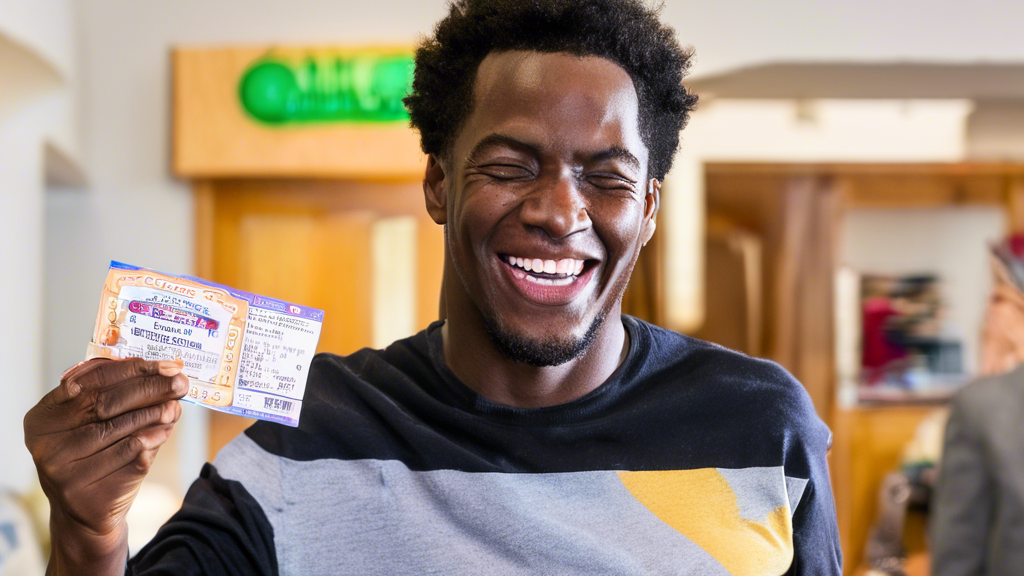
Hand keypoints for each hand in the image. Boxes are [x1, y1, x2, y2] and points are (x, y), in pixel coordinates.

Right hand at [24, 357, 187, 574]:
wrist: (86, 512)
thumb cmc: (96, 457)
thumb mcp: (95, 425)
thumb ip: (120, 399)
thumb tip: (165, 375)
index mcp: (44, 415)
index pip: (92, 382)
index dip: (132, 370)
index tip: (166, 365)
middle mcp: (46, 440)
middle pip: (106, 403)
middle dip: (149, 389)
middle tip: (180, 383)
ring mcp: (60, 467)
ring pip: (118, 429)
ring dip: (154, 414)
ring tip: (175, 407)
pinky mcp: (81, 489)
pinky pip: (126, 456)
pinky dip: (151, 439)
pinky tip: (165, 430)